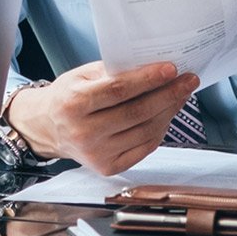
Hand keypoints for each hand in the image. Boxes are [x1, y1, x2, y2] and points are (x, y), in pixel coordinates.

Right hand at [6, 60, 199, 175]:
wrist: (48, 127)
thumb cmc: (68, 97)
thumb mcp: (82, 76)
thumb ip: (114, 72)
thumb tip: (153, 68)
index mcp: (74, 104)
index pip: (119, 91)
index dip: (148, 80)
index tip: (171, 69)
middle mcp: (84, 132)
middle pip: (137, 113)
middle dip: (168, 95)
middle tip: (188, 81)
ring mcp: (97, 153)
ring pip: (145, 131)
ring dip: (169, 112)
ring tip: (180, 95)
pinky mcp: (108, 167)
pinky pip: (144, 147)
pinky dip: (160, 130)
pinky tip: (167, 114)